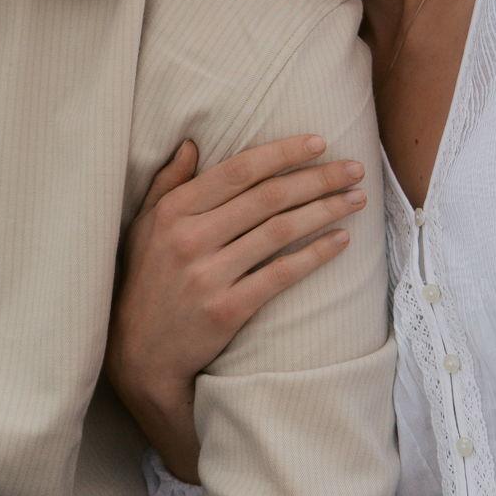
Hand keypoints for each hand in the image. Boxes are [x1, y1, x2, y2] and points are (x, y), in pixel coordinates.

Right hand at [104, 135, 365, 480]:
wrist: (139, 353)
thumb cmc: (145, 282)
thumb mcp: (143, 226)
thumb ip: (167, 183)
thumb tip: (192, 143)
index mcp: (173, 211)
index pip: (238, 171)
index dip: (283, 153)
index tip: (320, 143)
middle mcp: (190, 238)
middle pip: (268, 197)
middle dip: (318, 178)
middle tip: (355, 169)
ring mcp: (208, 275)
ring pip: (280, 231)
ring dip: (325, 211)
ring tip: (356, 200)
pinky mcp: (227, 310)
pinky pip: (281, 274)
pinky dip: (315, 255)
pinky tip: (340, 241)